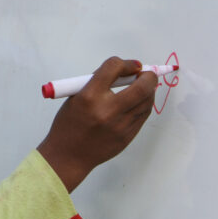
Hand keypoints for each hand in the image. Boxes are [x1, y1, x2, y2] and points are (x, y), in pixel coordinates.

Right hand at [37, 57, 157, 192]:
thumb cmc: (69, 122)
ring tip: (142, 87)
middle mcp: (107, 110)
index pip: (113, 68)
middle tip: (146, 74)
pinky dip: (143, 104)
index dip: (127, 63)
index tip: (132, 65)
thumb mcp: (76, 96)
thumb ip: (98, 81)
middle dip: (148, 76)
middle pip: (141, 87)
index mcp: (89, 96)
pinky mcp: (127, 136)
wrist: (69, 155)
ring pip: (146, 101)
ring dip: (148, 90)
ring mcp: (120, 125)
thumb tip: (124, 70)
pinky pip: (143, 115)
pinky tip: (138, 102)